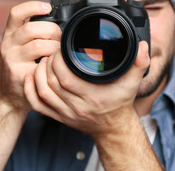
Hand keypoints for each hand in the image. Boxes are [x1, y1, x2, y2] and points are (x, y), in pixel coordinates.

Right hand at [0, 1, 60, 109]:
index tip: (48, 7)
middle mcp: (8, 45)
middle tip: (59, 39)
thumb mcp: (20, 47)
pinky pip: (43, 64)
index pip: (16, 13)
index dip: (33, 7)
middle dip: (52, 31)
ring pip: (39, 45)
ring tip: (58, 53)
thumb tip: (60, 21)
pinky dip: (53, 63)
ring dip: (55, 47)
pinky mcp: (21, 75)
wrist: (10, 96)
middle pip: (32, 28)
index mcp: (10, 35)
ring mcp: (13, 60)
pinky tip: (55, 66)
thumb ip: (33, 34)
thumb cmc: (22, 67)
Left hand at [24, 41, 149, 135]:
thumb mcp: (133, 82)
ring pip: (42, 92)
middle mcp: (77, 106)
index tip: (61, 48)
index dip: (58, 60)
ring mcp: (66, 113)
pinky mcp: (59, 117)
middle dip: (48, 62)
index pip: (66, 77)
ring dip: (38, 73)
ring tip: (44, 60)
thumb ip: (139, 63)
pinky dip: (31, 91)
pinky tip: (31, 78)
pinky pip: (38, 106)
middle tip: (52, 51)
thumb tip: (143, 46)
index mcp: (93, 96)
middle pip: (51, 82)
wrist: (113, 127)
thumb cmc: (120, 103)